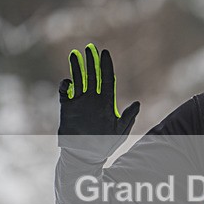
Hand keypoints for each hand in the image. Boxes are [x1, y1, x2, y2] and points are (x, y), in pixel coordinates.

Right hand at [58, 43, 139, 161]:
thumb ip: (128, 117)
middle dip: (91, 61)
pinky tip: (68, 82)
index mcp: (106, 102)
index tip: (104, 52)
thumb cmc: (105, 144)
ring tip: (74, 54)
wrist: (86, 155)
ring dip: (76, 67)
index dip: (106, 66)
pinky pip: (65, 92)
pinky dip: (65, 85)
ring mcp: (80, 102)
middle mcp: (93, 99)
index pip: (107, 79)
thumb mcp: (120, 131)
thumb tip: (138, 103)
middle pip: (92, 75)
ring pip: (78, 80)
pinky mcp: (67, 107)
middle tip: (90, 47)